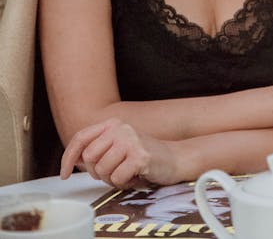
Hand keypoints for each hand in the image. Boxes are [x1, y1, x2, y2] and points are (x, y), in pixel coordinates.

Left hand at [60, 118, 175, 187]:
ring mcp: (130, 140)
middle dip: (98, 172)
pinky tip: (136, 176)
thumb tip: (75, 160)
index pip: (80, 138)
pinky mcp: (139, 155)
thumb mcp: (117, 148)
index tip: (64, 174)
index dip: (68, 157)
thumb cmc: (142, 157)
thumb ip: (98, 150)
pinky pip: (117, 178)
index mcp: (112, 124)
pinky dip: (125, 183)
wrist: (174, 159)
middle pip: (90, 157)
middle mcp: (120, 127)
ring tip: (127, 174)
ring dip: (113, 179)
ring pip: (102, 170)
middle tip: (114, 173)